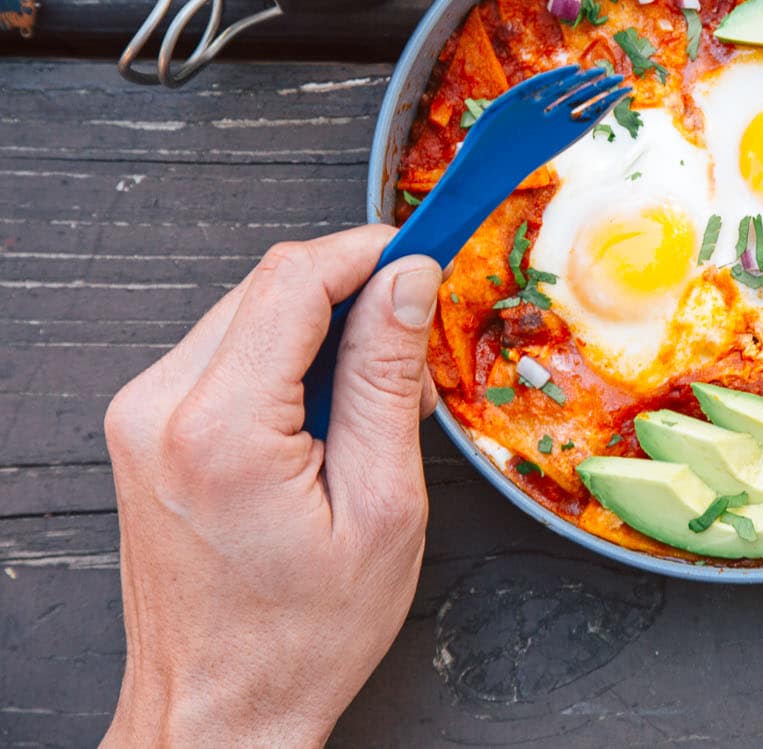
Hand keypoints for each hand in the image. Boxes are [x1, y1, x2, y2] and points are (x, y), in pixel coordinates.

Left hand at [102, 227, 441, 747]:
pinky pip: (227, 352)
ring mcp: (143, 415)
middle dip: (354, 295)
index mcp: (221, 428)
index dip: (372, 251)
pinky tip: (321, 422)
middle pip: (271, 286)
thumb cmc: (300, 635)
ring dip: (323, 333)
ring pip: (250, 312)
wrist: (218, 708)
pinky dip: (287, 363)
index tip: (428, 251)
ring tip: (367, 410)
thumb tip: (406, 282)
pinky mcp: (146, 426)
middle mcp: (161, 408)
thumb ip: (386, 380)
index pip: (296, 277)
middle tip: (414, 343)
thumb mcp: (381, 508)